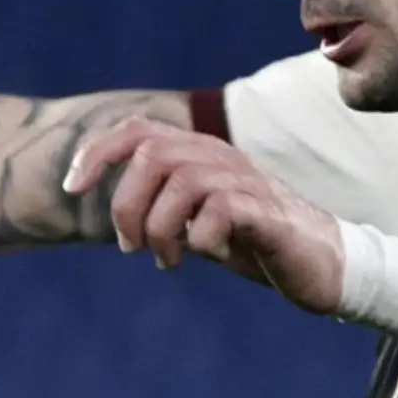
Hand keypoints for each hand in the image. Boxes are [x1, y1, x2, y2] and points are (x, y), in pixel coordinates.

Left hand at [64, 117, 346, 312]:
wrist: (324, 265)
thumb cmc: (256, 242)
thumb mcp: (198, 222)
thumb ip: (164, 211)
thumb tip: (122, 219)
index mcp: (199, 155)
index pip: (137, 132)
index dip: (97, 153)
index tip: (73, 188)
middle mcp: (221, 158)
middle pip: (151, 156)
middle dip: (127, 205)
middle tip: (131, 247)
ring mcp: (246, 181)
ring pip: (180, 181)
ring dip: (160, 228)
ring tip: (165, 259)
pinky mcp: (268, 212)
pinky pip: (219, 210)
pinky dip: (199, 238)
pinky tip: (204, 256)